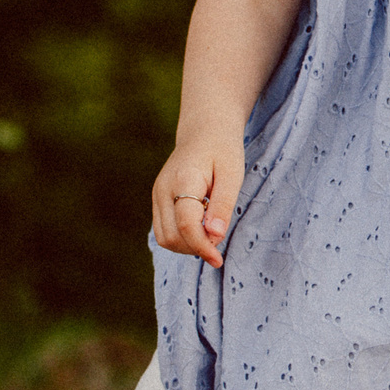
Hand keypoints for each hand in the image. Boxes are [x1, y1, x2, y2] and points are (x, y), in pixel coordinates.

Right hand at [153, 135, 242, 266]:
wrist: (205, 130)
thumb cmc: (223, 150)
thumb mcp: (233, 174)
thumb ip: (223, 205)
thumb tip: (215, 236)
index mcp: (183, 179)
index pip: (187, 224)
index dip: (203, 246)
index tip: (218, 259)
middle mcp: (163, 189)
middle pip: (172, 236)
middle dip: (196, 247)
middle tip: (218, 238)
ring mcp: (157, 194)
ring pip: (164, 238)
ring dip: (187, 245)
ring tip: (209, 232)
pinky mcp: (157, 199)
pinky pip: (163, 230)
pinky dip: (181, 237)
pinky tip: (199, 227)